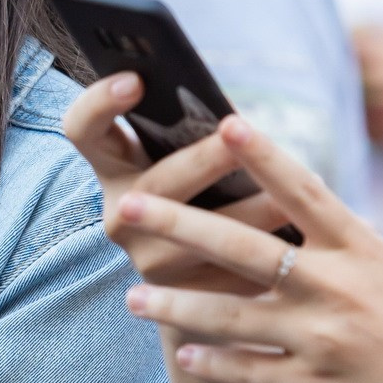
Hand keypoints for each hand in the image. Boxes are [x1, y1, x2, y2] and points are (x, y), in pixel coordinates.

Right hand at [62, 71, 304, 294]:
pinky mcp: (181, 303)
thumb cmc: (210, 201)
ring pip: (198, 236)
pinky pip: (228, 277)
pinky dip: (266, 256)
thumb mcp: (192, 166)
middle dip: (202, 159)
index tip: (135, 79)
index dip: (100, 102)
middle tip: (238, 134)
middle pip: (155, 183)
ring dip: (250, 212)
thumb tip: (237, 117)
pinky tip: (299, 242)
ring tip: (290, 198)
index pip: (83, 129)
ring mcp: (147, 263)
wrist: (209, 301)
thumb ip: (199, 137)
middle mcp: (121, 216)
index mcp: (115, 169)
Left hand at [113, 116, 382, 382]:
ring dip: (175, 307)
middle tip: (127, 207)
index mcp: (361, 250)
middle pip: (244, 247)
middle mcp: (339, 287)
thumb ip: (339, 247)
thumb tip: (289, 212)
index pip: (304, 191)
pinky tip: (184, 357)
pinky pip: (251, 373)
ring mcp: (326, 340)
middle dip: (178, 224)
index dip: (263, 156)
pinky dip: (215, 364)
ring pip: (231, 316)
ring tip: (132, 299)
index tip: (223, 122)